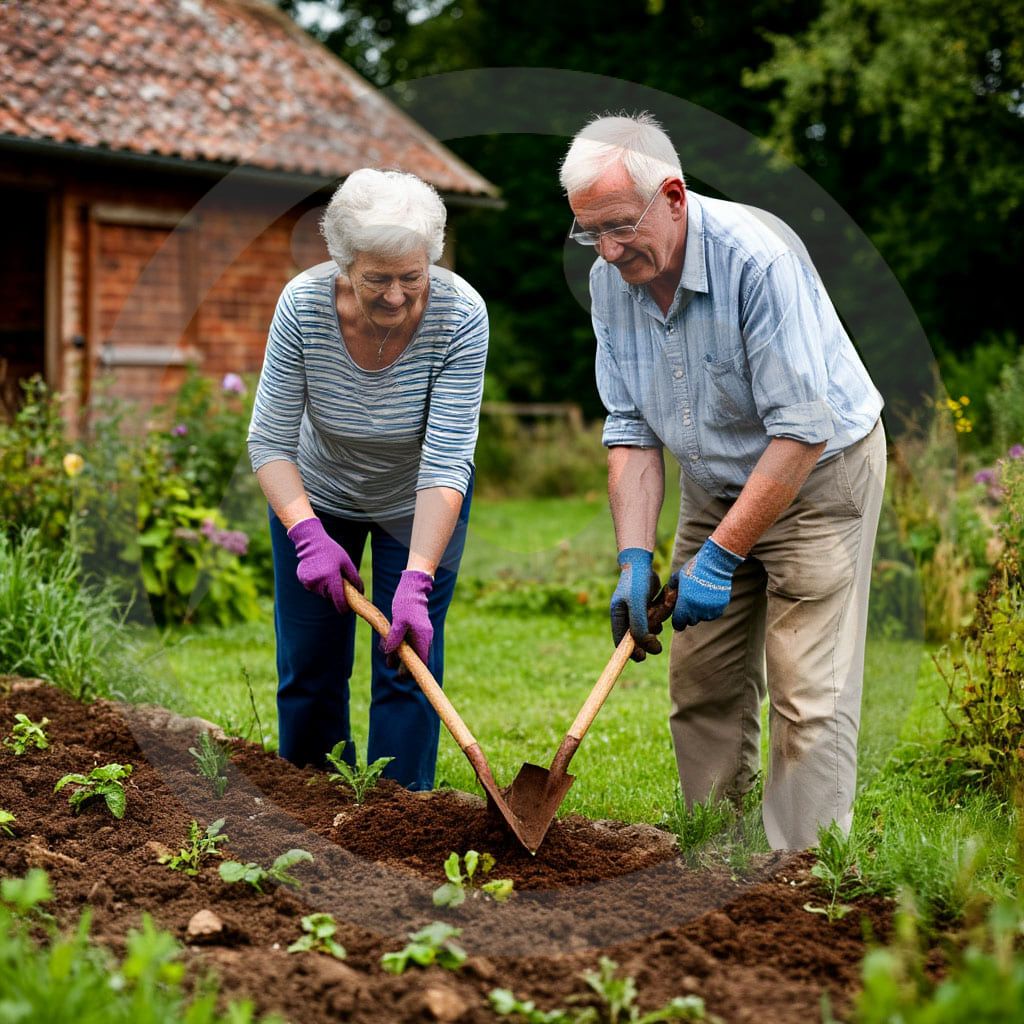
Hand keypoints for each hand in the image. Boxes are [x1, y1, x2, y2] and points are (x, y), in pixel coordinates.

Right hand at [287, 517, 362, 614]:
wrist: (311, 542)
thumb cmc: (331, 551)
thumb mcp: (346, 562)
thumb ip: (354, 578)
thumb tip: (360, 592)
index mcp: (331, 577)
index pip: (338, 600)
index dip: (343, 607)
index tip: (346, 610)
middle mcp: (319, 582)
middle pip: (330, 596)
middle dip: (335, 591)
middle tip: (336, 577)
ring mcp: (309, 582)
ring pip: (322, 592)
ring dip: (326, 587)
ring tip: (326, 571)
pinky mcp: (303, 581)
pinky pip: (314, 588)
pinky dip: (317, 583)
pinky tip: (317, 571)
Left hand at [382, 570, 433, 667]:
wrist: (412, 588)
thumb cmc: (406, 603)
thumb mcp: (398, 622)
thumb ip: (394, 638)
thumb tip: (389, 653)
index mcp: (423, 637)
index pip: (422, 661)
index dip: (414, 670)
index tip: (403, 674)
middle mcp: (424, 638)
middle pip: (416, 658)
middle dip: (403, 664)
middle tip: (392, 667)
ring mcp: (419, 634)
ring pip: (409, 650)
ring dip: (398, 654)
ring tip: (387, 656)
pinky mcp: (414, 629)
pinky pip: (406, 642)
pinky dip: (397, 645)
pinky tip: (387, 645)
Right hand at [610, 547, 662, 661]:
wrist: (642, 563)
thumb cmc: (636, 582)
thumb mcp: (636, 604)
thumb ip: (639, 624)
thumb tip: (644, 643)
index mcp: (617, 617)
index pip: (621, 641)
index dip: (630, 652)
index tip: (642, 658)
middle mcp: (625, 616)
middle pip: (635, 638)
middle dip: (647, 642)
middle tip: (657, 647)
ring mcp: (636, 612)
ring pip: (647, 629)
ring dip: (654, 628)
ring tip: (659, 620)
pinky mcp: (646, 607)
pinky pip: (654, 619)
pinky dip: (659, 618)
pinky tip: (662, 611)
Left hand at [668, 537, 743, 629]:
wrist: (715, 564)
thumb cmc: (693, 569)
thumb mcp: (677, 577)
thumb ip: (670, 590)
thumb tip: (666, 598)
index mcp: (685, 604)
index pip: (678, 624)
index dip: (677, 620)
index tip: (679, 613)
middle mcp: (697, 610)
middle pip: (691, 621)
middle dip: (689, 615)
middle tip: (690, 601)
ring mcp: (710, 611)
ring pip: (702, 618)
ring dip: (700, 612)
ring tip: (701, 596)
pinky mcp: (720, 609)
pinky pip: (713, 614)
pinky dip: (710, 609)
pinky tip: (710, 596)